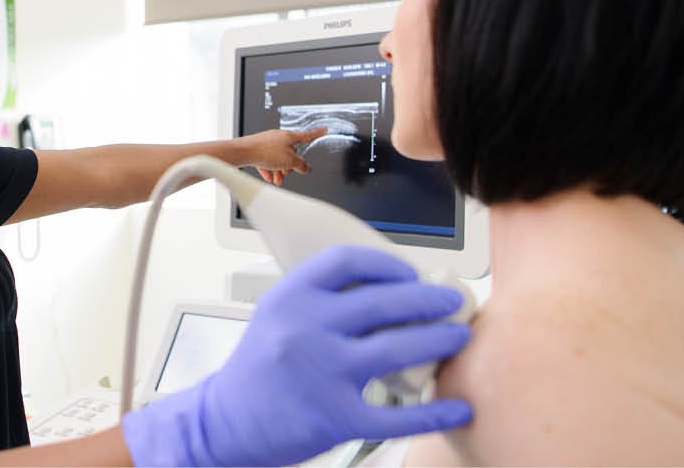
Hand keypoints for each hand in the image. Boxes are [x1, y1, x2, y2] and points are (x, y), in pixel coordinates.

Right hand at [121, 245, 471, 466]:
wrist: (224, 422)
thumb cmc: (259, 369)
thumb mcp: (279, 317)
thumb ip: (324, 301)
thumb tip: (392, 290)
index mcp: (290, 297)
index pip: (347, 261)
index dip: (387, 264)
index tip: (410, 273)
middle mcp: (304, 329)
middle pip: (382, 302)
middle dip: (428, 299)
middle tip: (452, 301)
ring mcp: (320, 373)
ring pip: (397, 350)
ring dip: (438, 341)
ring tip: (459, 338)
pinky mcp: (335, 417)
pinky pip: (396, 415)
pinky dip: (433, 413)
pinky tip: (457, 409)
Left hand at [239, 127, 325, 184]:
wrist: (242, 152)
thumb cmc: (264, 151)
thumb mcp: (290, 161)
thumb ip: (302, 165)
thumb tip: (306, 167)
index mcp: (289, 136)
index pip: (307, 135)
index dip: (317, 133)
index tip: (324, 129)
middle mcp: (278, 137)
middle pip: (290, 153)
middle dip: (289, 166)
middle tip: (285, 173)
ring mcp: (267, 142)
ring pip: (278, 158)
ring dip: (279, 171)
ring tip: (276, 180)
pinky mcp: (258, 149)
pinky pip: (267, 160)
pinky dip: (269, 169)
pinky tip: (268, 177)